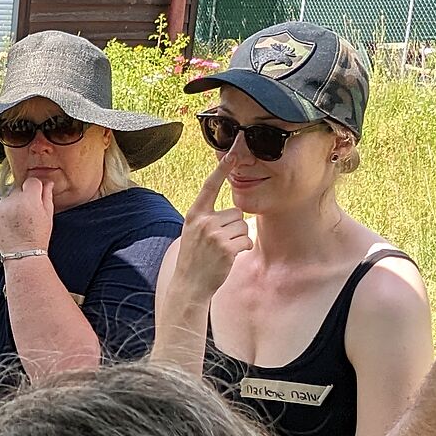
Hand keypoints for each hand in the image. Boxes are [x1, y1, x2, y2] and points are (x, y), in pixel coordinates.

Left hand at [0, 175, 54, 255]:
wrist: (22, 255)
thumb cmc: (38, 236)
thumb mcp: (47, 215)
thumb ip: (47, 196)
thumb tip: (48, 182)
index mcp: (30, 199)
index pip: (31, 181)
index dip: (35, 188)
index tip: (36, 197)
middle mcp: (13, 200)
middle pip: (19, 188)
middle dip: (23, 196)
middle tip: (28, 212)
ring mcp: (1, 207)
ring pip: (8, 197)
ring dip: (13, 203)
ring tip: (18, 220)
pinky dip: (3, 210)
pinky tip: (10, 223)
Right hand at [175, 162, 254, 295]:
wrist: (189, 284)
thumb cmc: (194, 257)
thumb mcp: (193, 231)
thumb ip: (207, 217)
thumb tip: (234, 211)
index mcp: (195, 214)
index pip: (210, 185)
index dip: (223, 168)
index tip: (234, 151)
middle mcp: (204, 221)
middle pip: (236, 212)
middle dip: (234, 227)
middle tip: (219, 243)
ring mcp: (214, 234)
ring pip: (243, 226)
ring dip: (238, 238)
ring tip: (222, 250)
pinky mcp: (226, 248)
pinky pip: (246, 239)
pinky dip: (242, 248)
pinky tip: (229, 257)